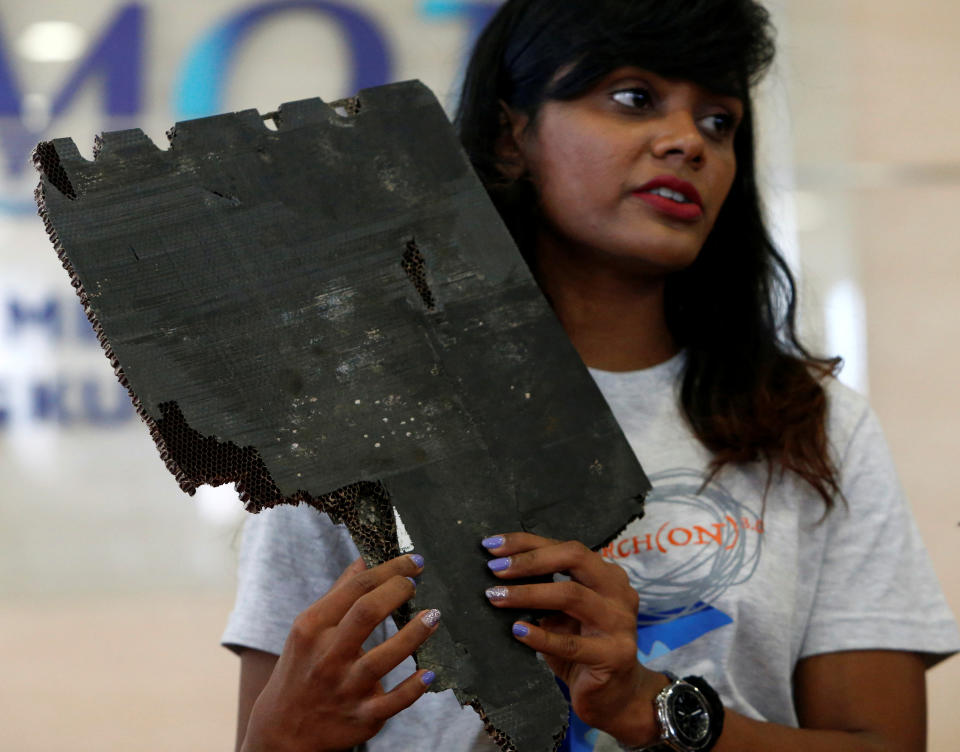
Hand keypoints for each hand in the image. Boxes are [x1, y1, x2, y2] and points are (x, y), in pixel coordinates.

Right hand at [241, 554, 440, 751]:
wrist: (283, 730)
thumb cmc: (304, 667)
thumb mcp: (309, 629)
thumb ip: (340, 594)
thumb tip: (366, 560)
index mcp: (313, 628)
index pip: (355, 589)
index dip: (389, 569)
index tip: (412, 561)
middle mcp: (328, 656)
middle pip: (366, 613)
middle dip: (397, 591)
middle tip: (416, 582)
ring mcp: (345, 688)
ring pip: (383, 658)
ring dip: (414, 634)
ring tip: (434, 616)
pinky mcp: (362, 717)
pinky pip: (394, 701)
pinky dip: (414, 687)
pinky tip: (429, 672)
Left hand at [481, 533, 668, 746]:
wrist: (616, 697)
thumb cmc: (582, 648)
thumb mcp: (562, 614)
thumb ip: (544, 591)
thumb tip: (498, 572)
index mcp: (606, 574)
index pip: (565, 547)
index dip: (527, 543)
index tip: (492, 546)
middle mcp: (618, 591)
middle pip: (574, 558)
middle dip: (530, 560)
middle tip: (494, 570)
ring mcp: (620, 621)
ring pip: (571, 595)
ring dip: (528, 594)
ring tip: (496, 597)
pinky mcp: (615, 654)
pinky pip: (572, 643)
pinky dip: (541, 636)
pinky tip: (518, 631)